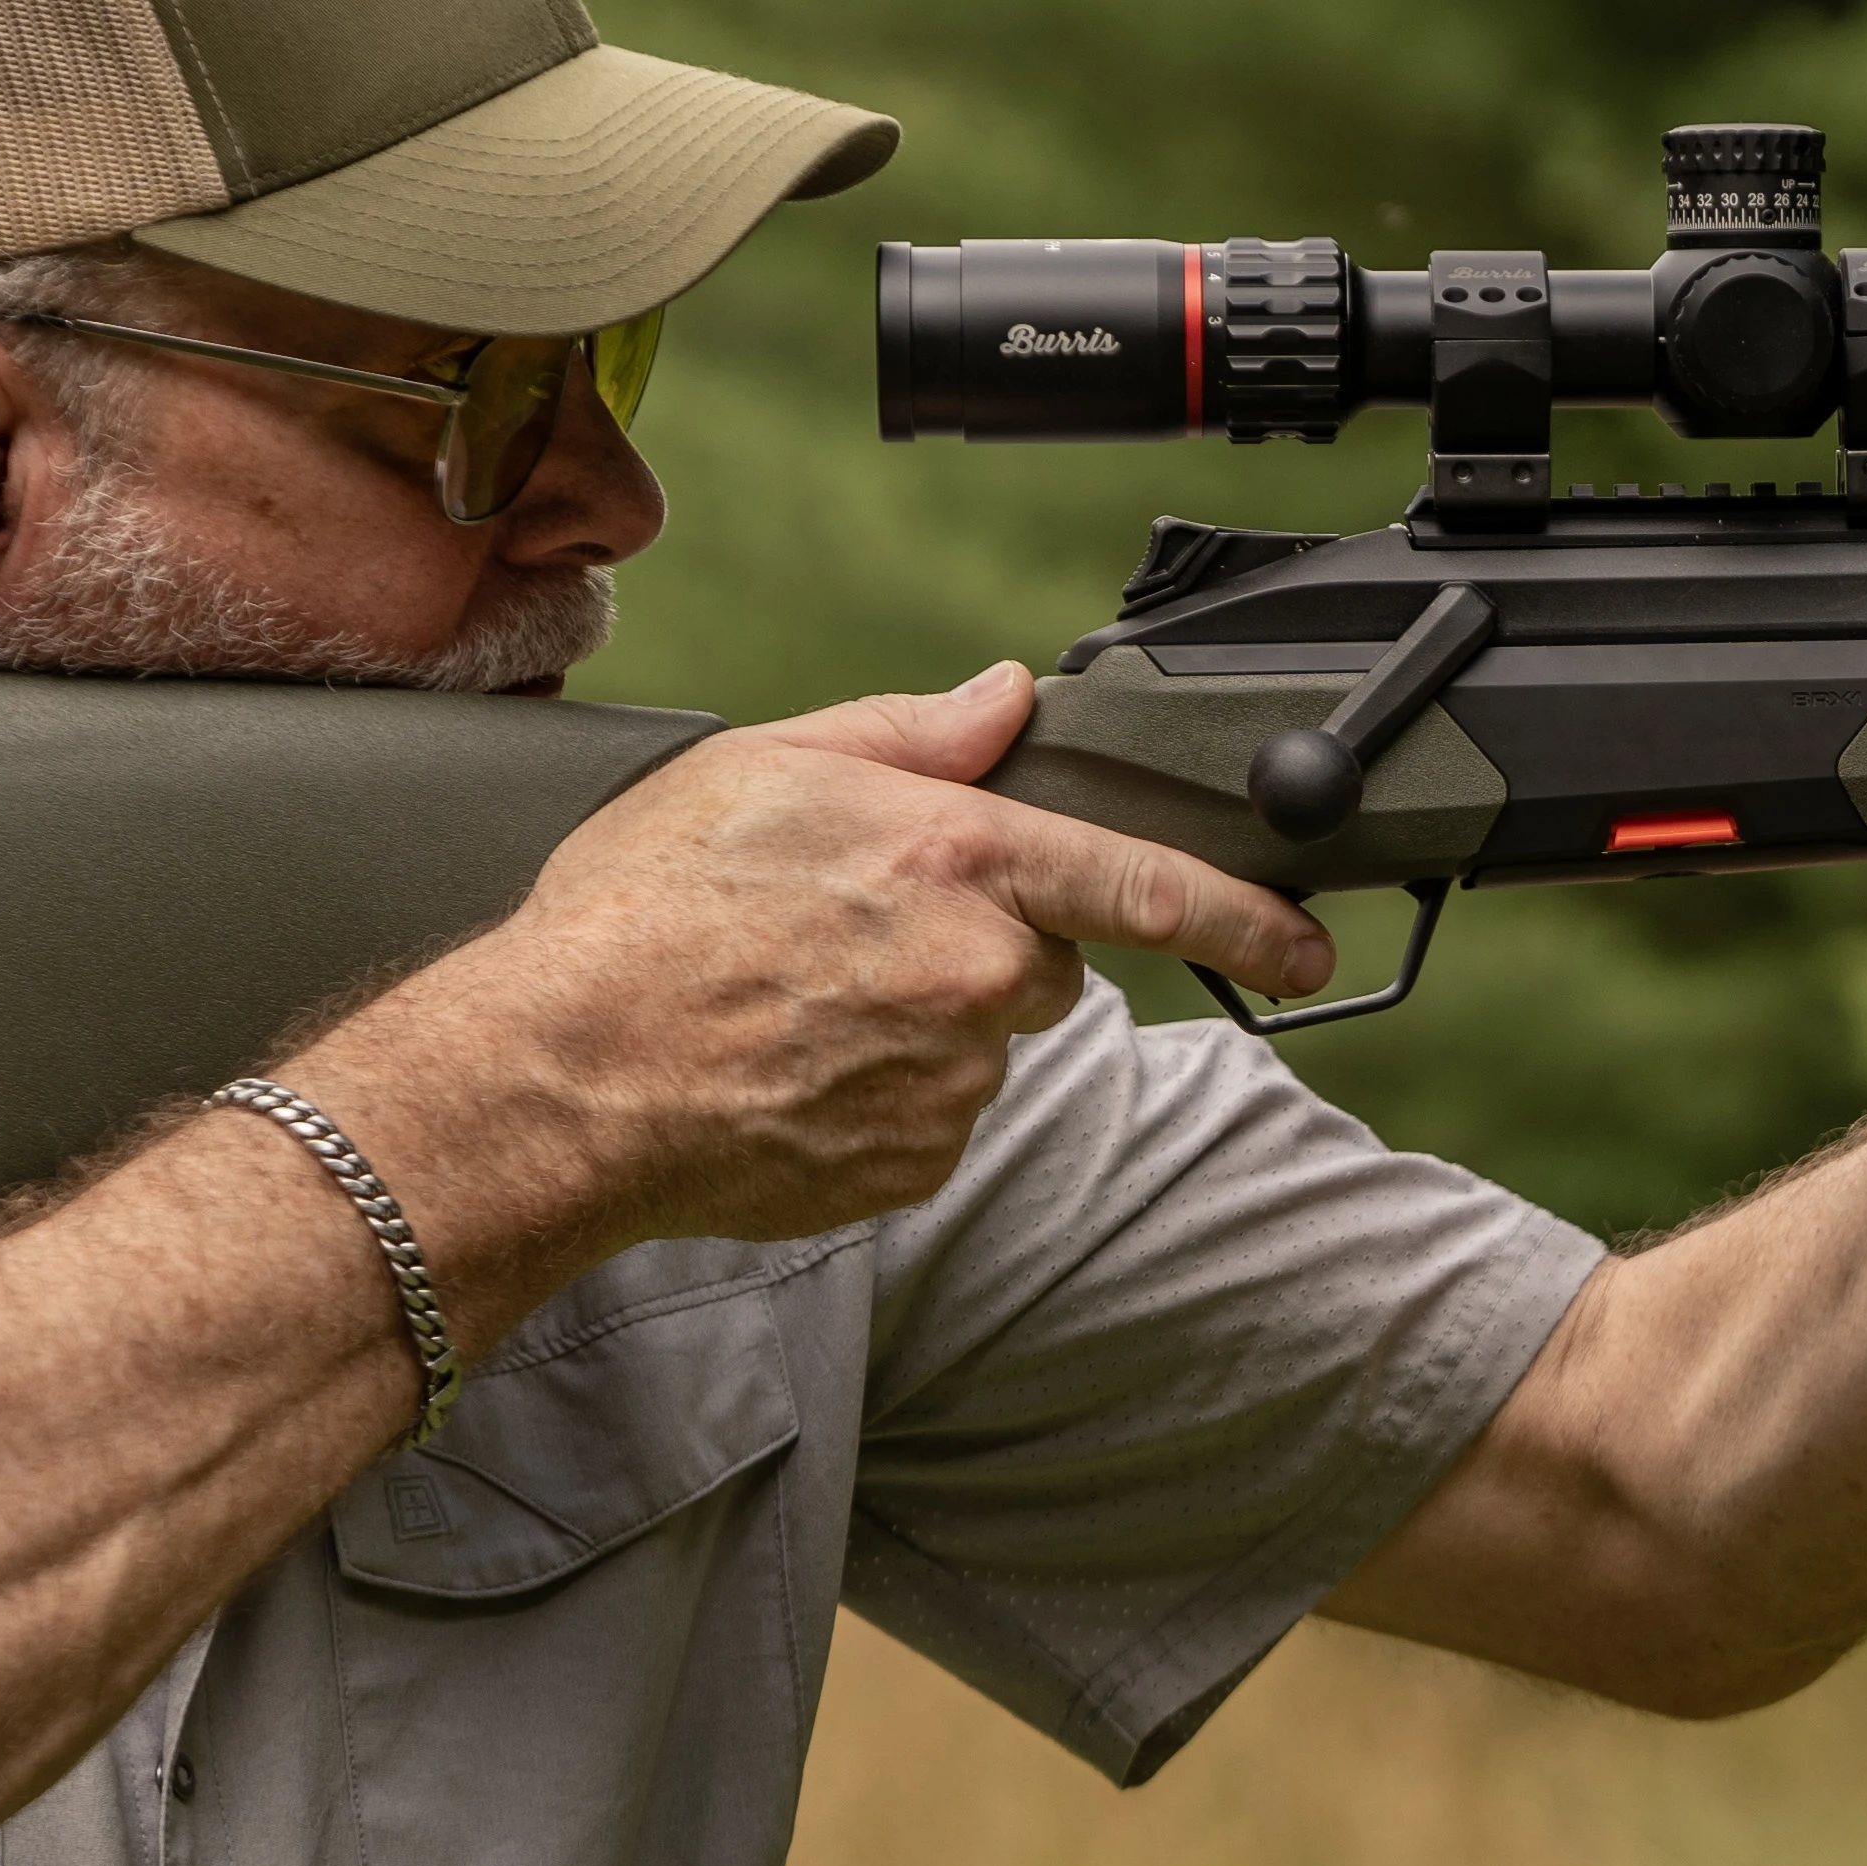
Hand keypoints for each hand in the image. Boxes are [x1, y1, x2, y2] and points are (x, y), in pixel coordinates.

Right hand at [302, 662, 1332, 1292]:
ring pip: (981, 1046)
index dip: (1248, 919)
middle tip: (849, 940)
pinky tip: (790, 1070)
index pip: (1148, 884)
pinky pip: (931, 1120)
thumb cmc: (638, 916)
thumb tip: (1007, 700)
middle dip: (978, 949)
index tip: (1310, 946)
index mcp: (958, 859)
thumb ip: (913, 734)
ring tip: (795, 1006)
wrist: (555, 1074)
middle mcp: (975, 975)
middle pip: (1045, 963)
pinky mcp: (912, 1166)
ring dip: (921, 1026)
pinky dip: (880, 1100)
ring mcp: (949, 1084)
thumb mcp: (766, 767)